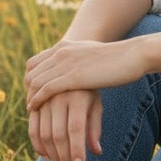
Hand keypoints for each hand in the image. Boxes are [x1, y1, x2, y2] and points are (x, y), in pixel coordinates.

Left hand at [25, 38, 144, 110]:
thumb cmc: (117, 59)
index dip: (30, 80)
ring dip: (31, 100)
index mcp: (65, 46)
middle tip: (32, 107)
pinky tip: (36, 110)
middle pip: (31, 74)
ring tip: (33, 114)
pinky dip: (37, 101)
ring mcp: (66, 63)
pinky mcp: (73, 76)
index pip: (33, 63)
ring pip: (35, 82)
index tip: (33, 95)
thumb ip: (79, 59)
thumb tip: (76, 69)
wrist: (133, 55)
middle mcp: (61, 52)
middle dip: (27, 92)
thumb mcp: (91, 55)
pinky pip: (45, 89)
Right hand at [29, 90, 102, 160]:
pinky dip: (38, 146)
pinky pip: (33, 129)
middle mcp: (59, 97)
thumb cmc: (87, 89)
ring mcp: (45, 101)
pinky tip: (47, 157)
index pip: (76, 128)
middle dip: (65, 157)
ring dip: (53, 155)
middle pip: (59, 134)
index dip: (77, 149)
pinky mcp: (34, 105)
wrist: (68, 67)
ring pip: (45, 134)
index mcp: (79, 97)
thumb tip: (96, 152)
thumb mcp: (95, 104)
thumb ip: (94, 127)